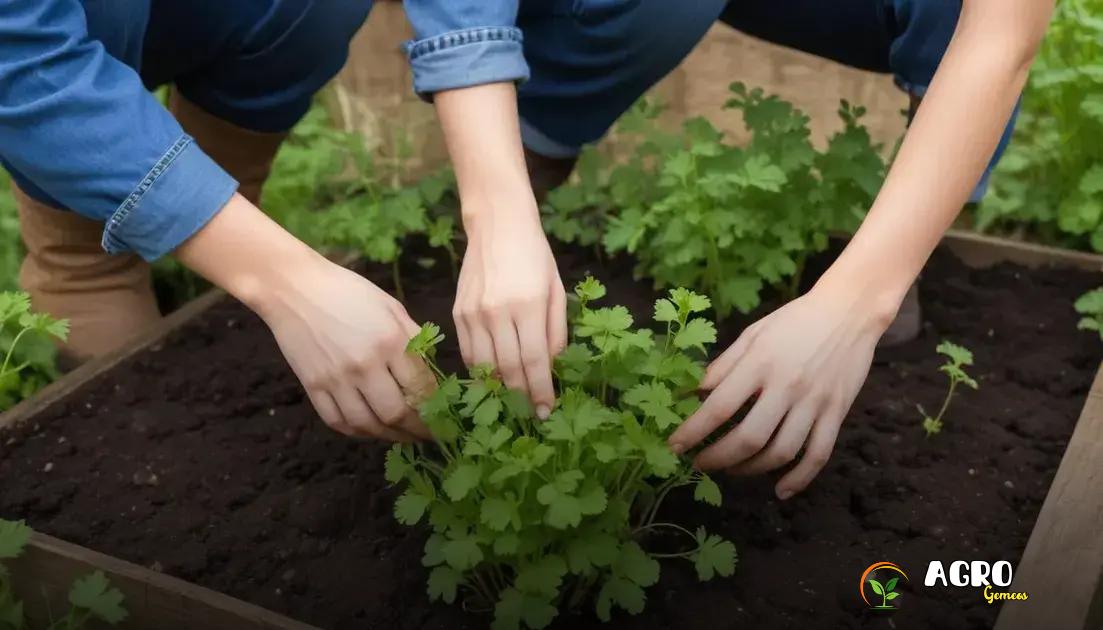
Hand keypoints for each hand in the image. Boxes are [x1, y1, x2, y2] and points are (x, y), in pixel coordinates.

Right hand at [175, 195, 434, 440]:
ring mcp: (336, 379)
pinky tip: (371, 429)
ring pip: (368, 425)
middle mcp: (364, 364)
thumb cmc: (348, 291)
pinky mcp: (313, 387)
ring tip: (403, 436)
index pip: (421, 387)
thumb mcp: (391, 307)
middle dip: (418, 430)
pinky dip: (358, 432)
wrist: (293, 288)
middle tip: (429, 435)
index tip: (445, 417)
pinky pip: (338, 422)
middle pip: (397, 414)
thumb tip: (432, 374)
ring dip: (390, 436)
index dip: (437, 409)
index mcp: (390, 341)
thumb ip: (413, 340)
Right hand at [454, 204, 566, 418]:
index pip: (534, 362)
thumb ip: (555, 332)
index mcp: (528, 306)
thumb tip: (552, 369)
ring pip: (485, 366)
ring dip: (499, 389)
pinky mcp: (458, 312)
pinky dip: (480, 370)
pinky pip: (468, 352)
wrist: (498, 224)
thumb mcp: (556, 291)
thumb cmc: (535, 256)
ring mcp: (474, 313)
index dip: (540, 392)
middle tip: (529, 413)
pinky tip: (492, 377)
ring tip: (512, 401)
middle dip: (521, 397)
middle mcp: (498, 312)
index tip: (545, 411)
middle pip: (508, 369)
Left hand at [668, 283, 896, 498]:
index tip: (675, 446)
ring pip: (781, 452)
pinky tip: (780, 489)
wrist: (850, 310)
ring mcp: (815, 402)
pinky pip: (818, 454)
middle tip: (699, 463)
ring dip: (751, 469)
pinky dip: (799, 478)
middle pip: (748, 438)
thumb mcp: (753, 333)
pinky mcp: (836, 412)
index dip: (693, 431)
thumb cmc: (795, 319)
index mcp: (760, 363)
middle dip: (717, 458)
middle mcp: (787, 386)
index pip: (719, 407)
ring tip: (731, 469)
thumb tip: (694, 392)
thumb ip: (724, 365)